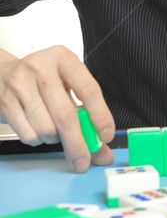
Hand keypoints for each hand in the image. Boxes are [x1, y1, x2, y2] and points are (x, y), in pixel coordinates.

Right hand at [0, 45, 114, 171]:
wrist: (3, 74)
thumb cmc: (42, 79)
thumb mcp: (67, 85)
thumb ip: (87, 114)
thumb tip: (103, 151)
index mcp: (63, 58)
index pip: (88, 89)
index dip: (100, 116)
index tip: (105, 135)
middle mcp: (41, 67)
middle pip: (66, 115)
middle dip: (78, 143)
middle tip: (84, 159)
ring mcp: (21, 83)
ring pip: (47, 129)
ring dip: (55, 139)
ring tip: (54, 128)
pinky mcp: (6, 102)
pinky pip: (29, 135)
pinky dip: (38, 139)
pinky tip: (38, 127)